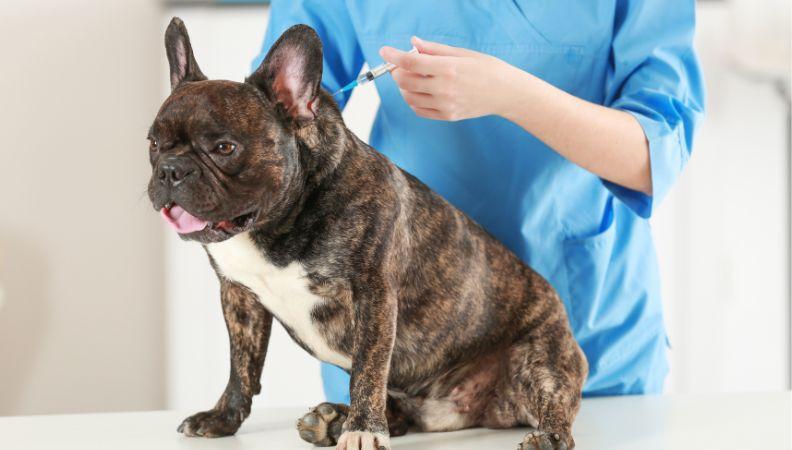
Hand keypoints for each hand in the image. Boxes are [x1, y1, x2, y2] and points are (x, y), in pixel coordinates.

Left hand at [380, 36, 512, 120]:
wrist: (506, 93)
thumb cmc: (486, 69)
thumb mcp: (462, 53)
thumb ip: (434, 49)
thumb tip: (413, 43)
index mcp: (448, 68)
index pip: (411, 62)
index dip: (393, 56)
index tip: (384, 51)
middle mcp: (444, 88)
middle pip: (405, 81)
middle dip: (398, 71)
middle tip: (403, 65)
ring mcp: (445, 105)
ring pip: (409, 97)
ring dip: (405, 87)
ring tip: (415, 78)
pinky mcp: (447, 116)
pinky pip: (419, 110)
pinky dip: (414, 100)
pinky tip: (422, 91)